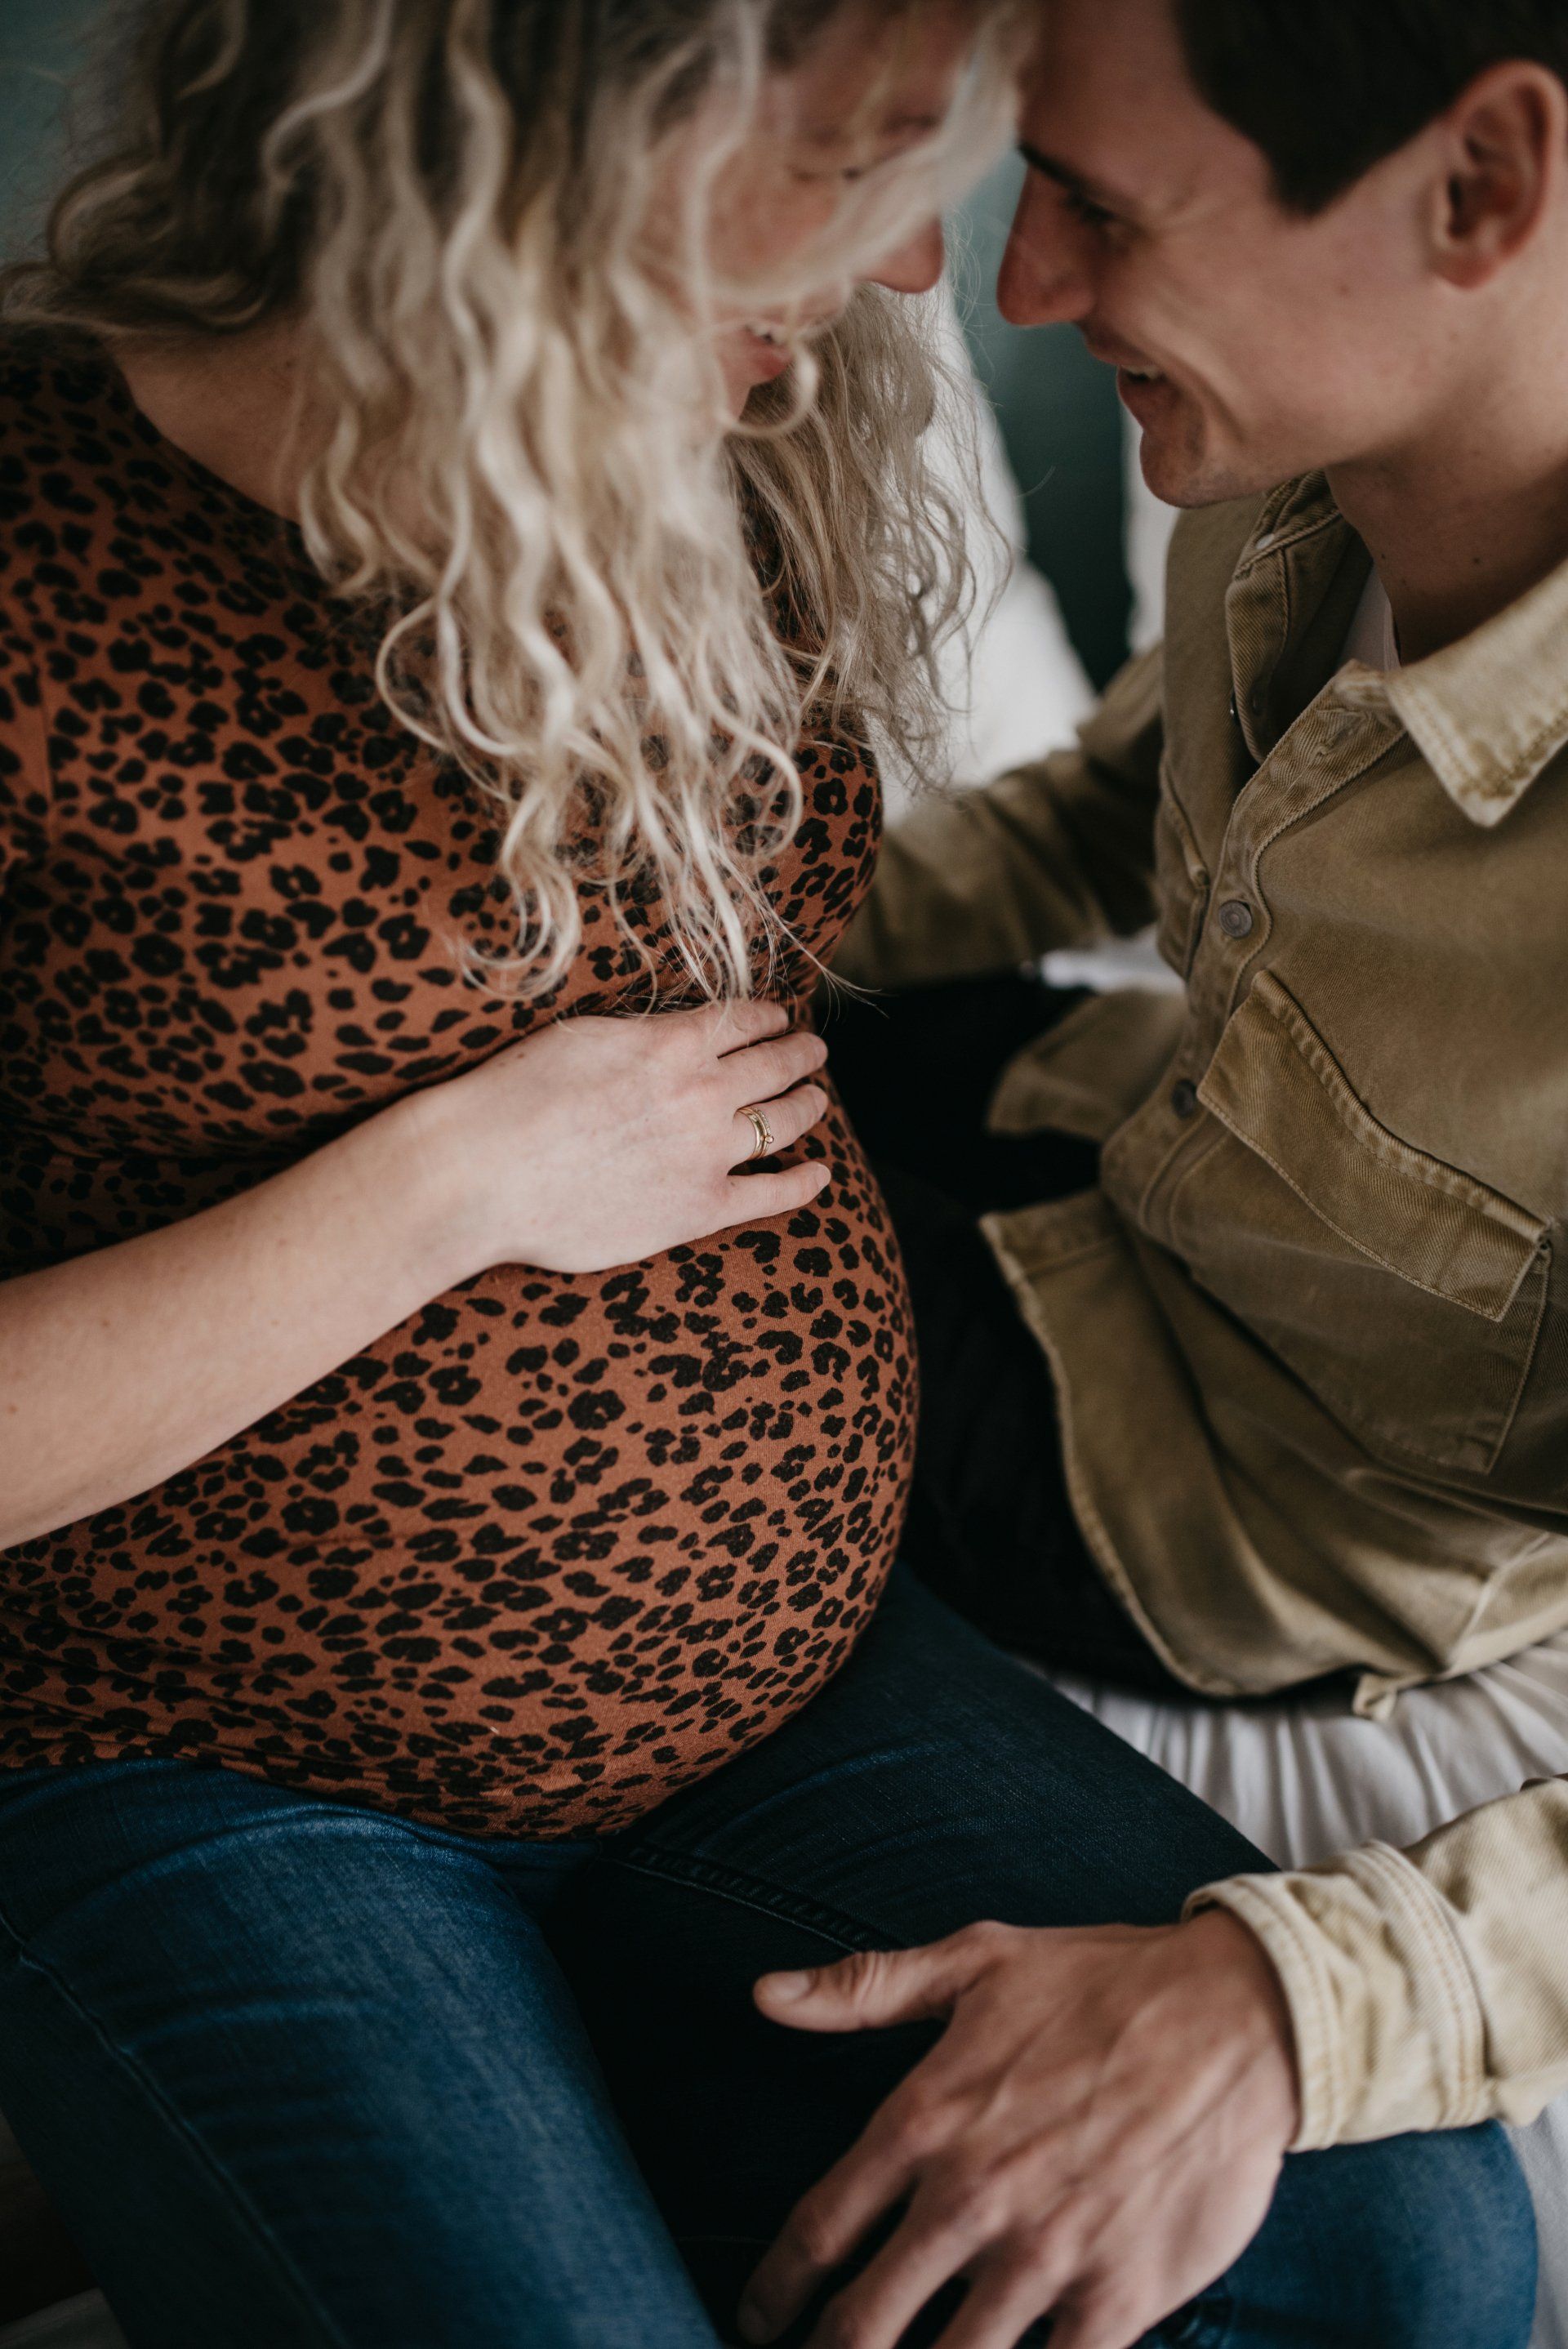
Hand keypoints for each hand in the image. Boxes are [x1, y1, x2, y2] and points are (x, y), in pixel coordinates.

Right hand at [403, 998, 832, 1274]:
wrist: (483, 1172)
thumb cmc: (512, 1099)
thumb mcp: (581, 1036)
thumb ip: (637, 1035)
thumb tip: (665, 1034)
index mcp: (672, 1042)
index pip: (742, 1020)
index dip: (768, 1016)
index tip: (779, 1018)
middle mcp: (703, 1092)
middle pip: (775, 1065)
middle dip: (800, 1053)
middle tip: (813, 1050)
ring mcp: (706, 1152)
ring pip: (783, 1122)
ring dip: (807, 1104)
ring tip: (817, 1097)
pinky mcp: (699, 1208)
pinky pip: (771, 1194)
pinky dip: (803, 1183)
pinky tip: (820, 1175)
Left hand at [741, 1911, 1300, 2348]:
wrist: (1239, 2017)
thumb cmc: (1103, 1982)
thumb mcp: (976, 1959)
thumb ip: (863, 1988)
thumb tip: (764, 1995)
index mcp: (924, 2120)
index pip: (818, 2232)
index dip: (775, 2290)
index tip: (758, 2318)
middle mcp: (971, 2199)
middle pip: (864, 2325)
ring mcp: (1044, 2258)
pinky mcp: (1117, 2299)